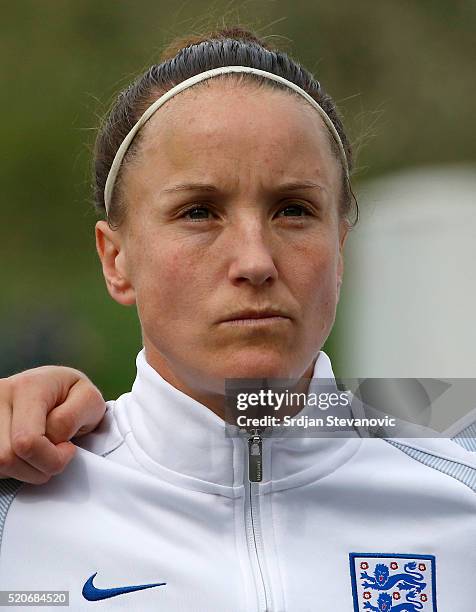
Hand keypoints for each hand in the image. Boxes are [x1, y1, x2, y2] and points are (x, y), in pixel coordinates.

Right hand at [0, 366, 105, 483]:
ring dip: (24, 469)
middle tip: (55, 454)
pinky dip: (12, 467)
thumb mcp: (88, 399)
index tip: (69, 448)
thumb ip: (70, 420)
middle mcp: (1, 396)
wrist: (55, 385)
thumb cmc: (72, 394)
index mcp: (28, 387)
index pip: (27, 441)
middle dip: (38, 467)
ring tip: (40, 452)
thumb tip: (51, 441)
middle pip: (8, 457)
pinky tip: (25, 453)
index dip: (54, 457)